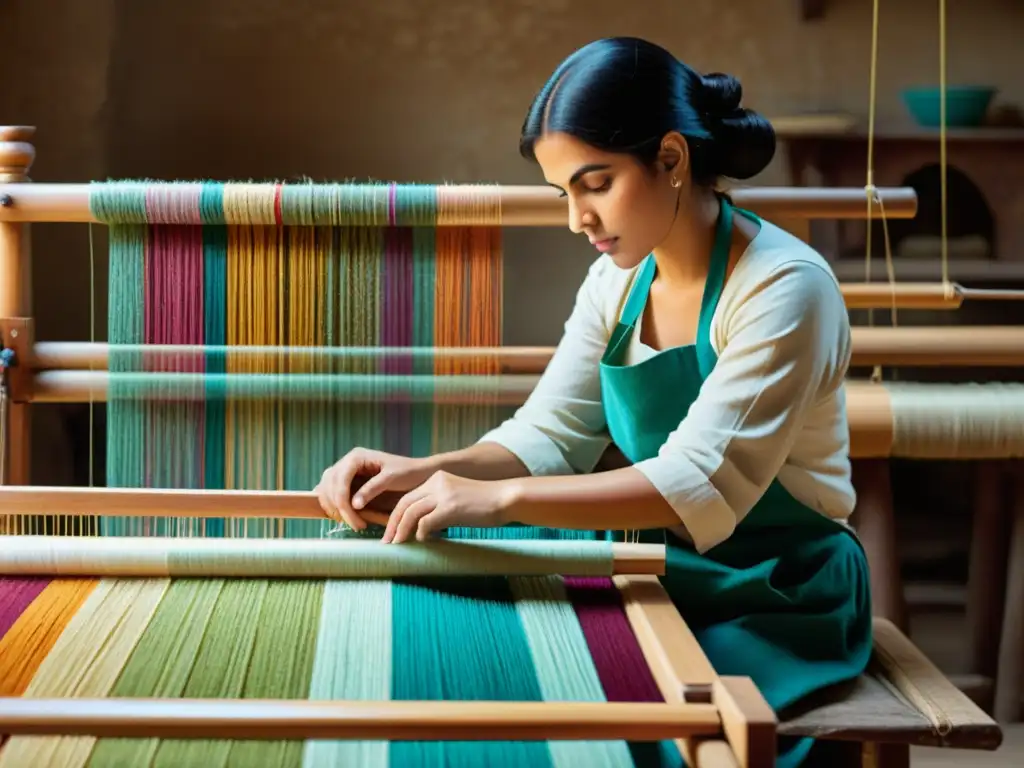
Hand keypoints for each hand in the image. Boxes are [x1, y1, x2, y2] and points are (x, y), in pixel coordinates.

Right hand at [315, 448, 435, 530]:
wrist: (418, 472)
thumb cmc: (408, 472)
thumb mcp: (392, 478)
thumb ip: (372, 489)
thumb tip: (353, 504)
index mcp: (356, 457)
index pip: (339, 481)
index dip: (343, 503)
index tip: (356, 522)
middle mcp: (346, 462)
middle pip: (330, 487)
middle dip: (340, 510)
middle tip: (358, 526)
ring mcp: (344, 471)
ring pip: (326, 491)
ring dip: (336, 510)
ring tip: (355, 523)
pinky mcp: (346, 482)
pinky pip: (330, 494)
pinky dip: (334, 507)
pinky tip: (346, 517)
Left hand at [382, 471, 514, 542]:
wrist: (506, 498)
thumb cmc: (485, 504)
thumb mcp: (457, 498)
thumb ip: (439, 507)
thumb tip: (422, 528)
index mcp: (436, 479)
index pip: (407, 498)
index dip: (395, 517)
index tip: (390, 533)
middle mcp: (437, 483)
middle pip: (404, 504)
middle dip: (392, 525)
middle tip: (387, 542)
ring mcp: (444, 494)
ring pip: (411, 513)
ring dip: (401, 532)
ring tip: (397, 546)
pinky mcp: (451, 507)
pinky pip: (426, 523)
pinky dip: (421, 534)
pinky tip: (424, 541)